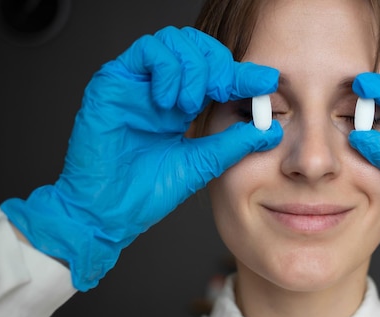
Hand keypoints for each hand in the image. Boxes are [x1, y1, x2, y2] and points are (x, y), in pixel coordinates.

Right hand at [1, 26, 282, 290]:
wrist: (109, 212)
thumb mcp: (202, 163)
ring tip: (188, 104)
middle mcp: (162, 90)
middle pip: (198, 48)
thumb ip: (234, 143)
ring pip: (174, 42)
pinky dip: (167, 68)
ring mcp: (138, 84)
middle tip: (223, 90)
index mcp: (184, 107)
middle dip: (218, 65)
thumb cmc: (147, 192)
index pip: (217, 76)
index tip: (266, 80)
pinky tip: (169, 100)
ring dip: (192, 67)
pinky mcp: (114, 81)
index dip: (243, 74)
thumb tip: (270, 130)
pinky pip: (146, 50)